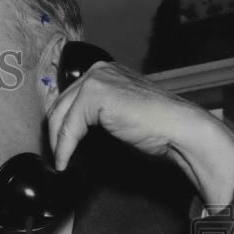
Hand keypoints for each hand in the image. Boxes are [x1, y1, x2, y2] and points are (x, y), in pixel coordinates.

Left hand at [46, 61, 233, 207]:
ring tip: (60, 163)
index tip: (56, 146)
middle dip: (54, 134)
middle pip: (60, 106)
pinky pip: (68, 127)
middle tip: (54, 157)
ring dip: (57, 144)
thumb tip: (66, 131)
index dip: (59, 125)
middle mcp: (98, 70)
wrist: (179, 128)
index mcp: (104, 72)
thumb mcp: (116, 114)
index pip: (68, 98)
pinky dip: (64, 148)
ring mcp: (96, 80)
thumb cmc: (155, 125)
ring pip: (60, 117)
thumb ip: (93, 113)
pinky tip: (65, 162)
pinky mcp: (95, 95)